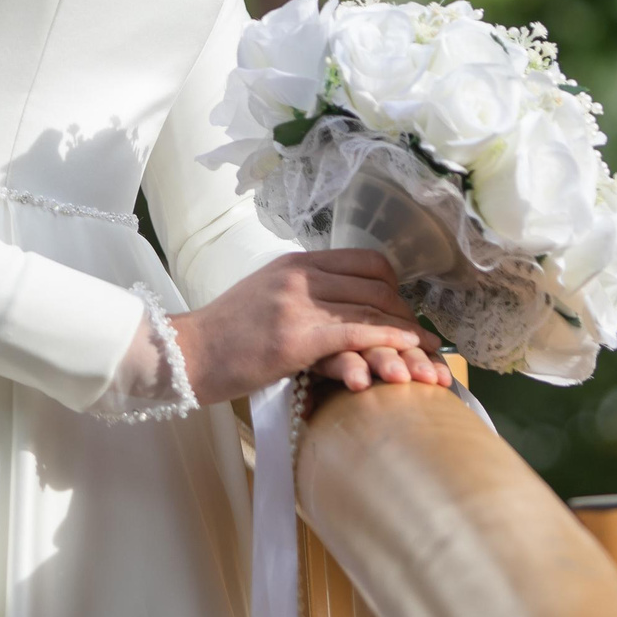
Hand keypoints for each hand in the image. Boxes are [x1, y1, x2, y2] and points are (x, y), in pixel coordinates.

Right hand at [167, 250, 443, 405]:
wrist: (187, 353)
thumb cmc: (224, 334)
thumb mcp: (265, 294)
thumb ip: (301, 290)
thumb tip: (337, 298)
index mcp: (296, 262)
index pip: (366, 261)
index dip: (395, 287)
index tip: (405, 311)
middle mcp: (300, 275)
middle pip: (375, 286)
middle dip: (407, 315)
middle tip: (425, 341)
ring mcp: (297, 303)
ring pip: (370, 309)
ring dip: (406, 334)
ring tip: (428, 355)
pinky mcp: (294, 337)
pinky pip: (354, 332)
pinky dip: (386, 339)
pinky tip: (407, 350)